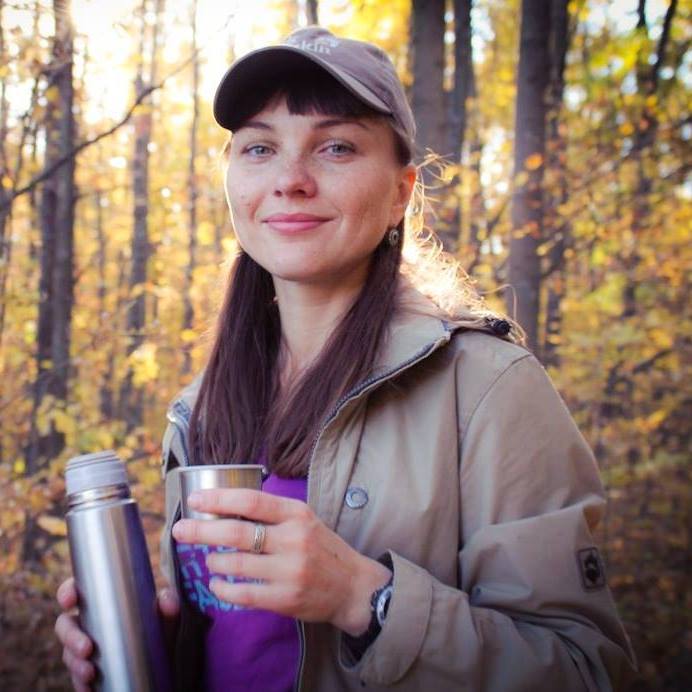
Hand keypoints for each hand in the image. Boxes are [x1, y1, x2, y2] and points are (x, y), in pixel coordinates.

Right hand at [55, 576, 179, 690]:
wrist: (162, 663)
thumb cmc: (158, 630)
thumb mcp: (164, 618)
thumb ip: (167, 605)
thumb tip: (167, 600)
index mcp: (102, 602)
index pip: (77, 591)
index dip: (67, 592)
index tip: (70, 599)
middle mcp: (89, 624)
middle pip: (65, 624)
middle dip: (70, 636)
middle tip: (87, 648)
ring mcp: (84, 649)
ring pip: (68, 652)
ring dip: (75, 664)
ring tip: (91, 672)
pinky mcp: (86, 672)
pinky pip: (76, 678)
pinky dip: (80, 683)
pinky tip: (89, 688)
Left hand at [172, 488, 390, 635]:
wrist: (352, 586)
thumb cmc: (322, 548)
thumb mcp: (304, 520)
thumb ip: (272, 514)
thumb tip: (225, 505)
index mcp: (297, 514)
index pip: (252, 501)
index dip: (219, 499)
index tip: (195, 499)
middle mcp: (294, 540)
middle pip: (237, 533)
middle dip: (202, 530)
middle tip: (180, 529)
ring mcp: (290, 571)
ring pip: (236, 564)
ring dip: (213, 560)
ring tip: (208, 558)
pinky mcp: (285, 599)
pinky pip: (243, 594)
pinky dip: (223, 588)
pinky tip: (217, 584)